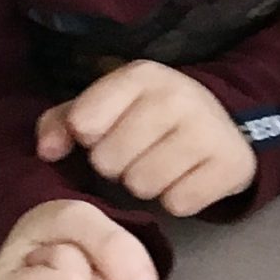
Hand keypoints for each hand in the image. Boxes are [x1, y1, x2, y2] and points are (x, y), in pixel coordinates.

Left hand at [37, 60, 254, 216]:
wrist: (222, 124)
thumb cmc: (149, 118)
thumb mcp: (105, 107)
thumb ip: (62, 122)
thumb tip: (48, 151)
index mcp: (142, 75)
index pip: (84, 122)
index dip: (90, 137)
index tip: (108, 131)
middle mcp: (178, 96)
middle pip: (110, 161)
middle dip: (118, 166)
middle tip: (139, 153)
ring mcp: (208, 129)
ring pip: (143, 186)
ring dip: (147, 185)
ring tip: (161, 166)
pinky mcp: (231, 164)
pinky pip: (178, 204)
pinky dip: (178, 199)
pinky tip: (187, 178)